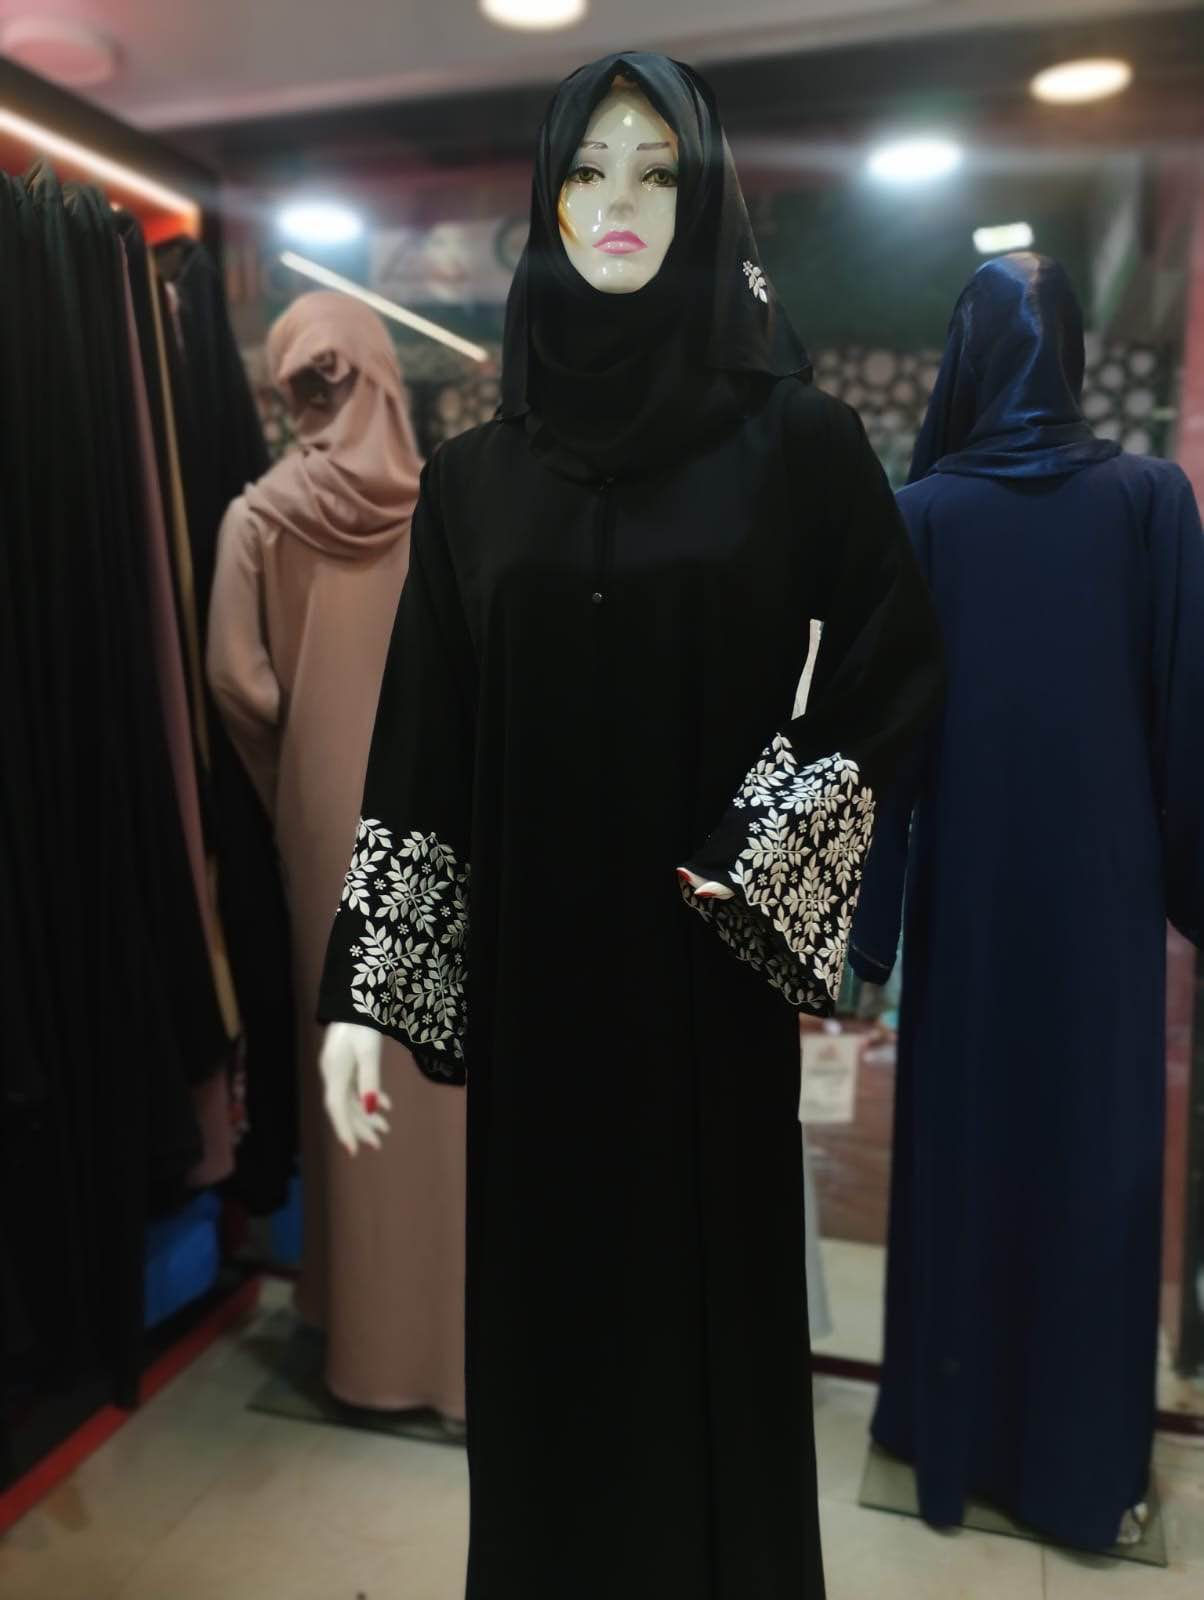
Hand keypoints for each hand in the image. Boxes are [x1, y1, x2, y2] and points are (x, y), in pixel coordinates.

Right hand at [319, 1022, 392, 1156]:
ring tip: (385, 1128)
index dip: (345, 1130)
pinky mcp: (346, 1063)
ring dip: (367, 1114)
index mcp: (334, 1073)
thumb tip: (371, 1109)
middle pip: (345, 1107)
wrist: (354, 999)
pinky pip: (355, 1087)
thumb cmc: (361, 1024)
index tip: (353, 1151)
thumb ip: (370, 1081)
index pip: (337, 1109)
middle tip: (377, 1144)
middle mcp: (332, 1074)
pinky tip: (386, 1105)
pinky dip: (370, 1096)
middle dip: (361, 1127)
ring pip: (351, 1098)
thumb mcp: (369, 1052)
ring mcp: (338, 1069)